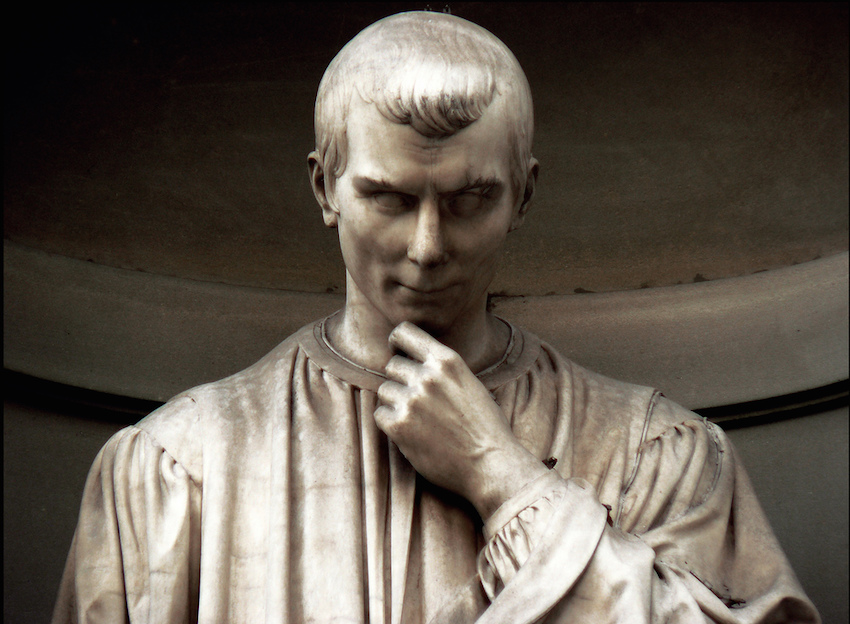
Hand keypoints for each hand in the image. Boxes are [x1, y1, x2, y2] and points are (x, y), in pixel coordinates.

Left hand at [375, 322, 547, 518]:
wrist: (490, 464)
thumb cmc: (486, 427)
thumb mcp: (470, 383)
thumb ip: (443, 370)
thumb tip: (415, 362)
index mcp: (446, 361)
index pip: (405, 332)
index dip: (397, 341)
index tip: (398, 351)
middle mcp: (427, 376)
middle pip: (392, 365)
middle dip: (401, 380)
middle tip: (417, 401)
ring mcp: (411, 400)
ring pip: (385, 390)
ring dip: (395, 402)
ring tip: (417, 419)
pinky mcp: (399, 425)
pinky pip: (379, 414)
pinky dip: (390, 422)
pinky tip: (410, 431)